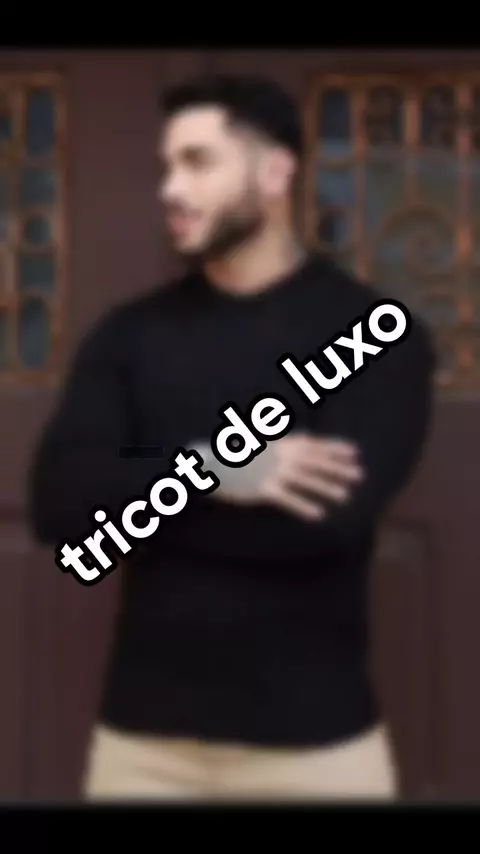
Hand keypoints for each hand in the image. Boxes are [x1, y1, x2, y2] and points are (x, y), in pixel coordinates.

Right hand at [192, 433, 363, 520]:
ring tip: (345, 496)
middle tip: (359, 475)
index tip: (354, 453)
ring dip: (326, 487)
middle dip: (338, 468)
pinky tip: (319, 515)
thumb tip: (304, 437)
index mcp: (281, 444)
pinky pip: (287, 499)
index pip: (314, 444)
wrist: (211, 464)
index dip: (335, 448)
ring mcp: (272, 472)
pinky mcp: (263, 489)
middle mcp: (280, 456)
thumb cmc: (237, 454)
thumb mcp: (263, 442)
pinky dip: (303, 506)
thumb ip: (284, 442)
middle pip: (315, 462)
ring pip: (305, 480)